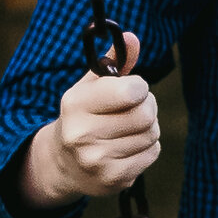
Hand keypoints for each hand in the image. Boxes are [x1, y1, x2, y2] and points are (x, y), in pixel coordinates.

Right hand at [18, 32, 158, 210]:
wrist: (65, 163)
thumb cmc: (84, 115)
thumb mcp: (91, 86)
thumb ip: (112, 61)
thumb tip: (132, 38)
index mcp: (75, 104)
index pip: (132, 91)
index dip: (140, 87)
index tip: (132, 89)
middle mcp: (82, 134)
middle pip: (145, 115)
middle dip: (148, 107)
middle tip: (136, 108)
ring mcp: (97, 160)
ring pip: (151, 134)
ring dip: (148, 128)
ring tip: (129, 128)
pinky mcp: (113, 180)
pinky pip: (152, 154)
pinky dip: (148, 148)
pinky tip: (129, 146)